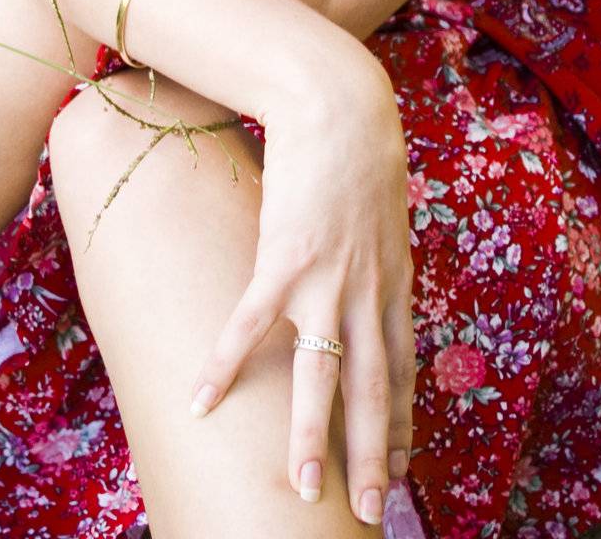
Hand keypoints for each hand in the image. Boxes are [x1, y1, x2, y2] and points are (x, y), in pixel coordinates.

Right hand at [188, 49, 416, 523]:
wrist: (340, 102)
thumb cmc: (358, 146)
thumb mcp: (382, 208)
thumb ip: (376, 250)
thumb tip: (363, 272)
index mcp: (393, 281)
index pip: (400, 368)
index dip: (398, 422)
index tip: (400, 469)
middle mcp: (367, 290)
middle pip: (372, 389)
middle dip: (372, 456)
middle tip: (370, 513)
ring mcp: (326, 278)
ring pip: (321, 375)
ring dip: (311, 438)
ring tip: (305, 490)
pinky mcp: (284, 256)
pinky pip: (250, 325)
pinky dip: (224, 366)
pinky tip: (200, 402)